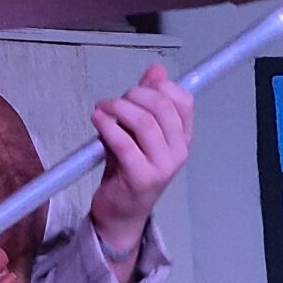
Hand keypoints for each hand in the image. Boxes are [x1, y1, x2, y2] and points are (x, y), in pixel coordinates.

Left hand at [86, 62, 195, 262]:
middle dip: (134, 95)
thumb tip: (157, 70)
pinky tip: (97, 120)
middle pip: (163, 107)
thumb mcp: (139, 133)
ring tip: (102, 110)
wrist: (121, 212)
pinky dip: (108, 126)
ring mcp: (162, 166)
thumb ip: (148, 102)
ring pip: (145, 122)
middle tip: (115, 102)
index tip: (139, 88)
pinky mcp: (141, 177)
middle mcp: (178, 152)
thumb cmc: (129, 170)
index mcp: (183, 139)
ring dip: (118, 108)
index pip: (184, 101)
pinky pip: (124, 143)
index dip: (161, 87)